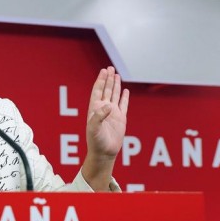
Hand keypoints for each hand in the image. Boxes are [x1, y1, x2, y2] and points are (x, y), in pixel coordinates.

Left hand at [83, 66, 129, 189]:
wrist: (104, 152)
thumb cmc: (95, 141)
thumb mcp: (93, 128)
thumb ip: (99, 116)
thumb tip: (108, 105)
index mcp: (95, 109)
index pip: (98, 90)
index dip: (100, 80)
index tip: (103, 71)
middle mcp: (103, 109)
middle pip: (106, 90)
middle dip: (108, 79)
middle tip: (110, 68)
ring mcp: (112, 113)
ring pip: (114, 95)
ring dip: (115, 85)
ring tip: (116, 75)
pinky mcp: (121, 118)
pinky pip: (124, 105)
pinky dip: (124, 97)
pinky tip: (125, 91)